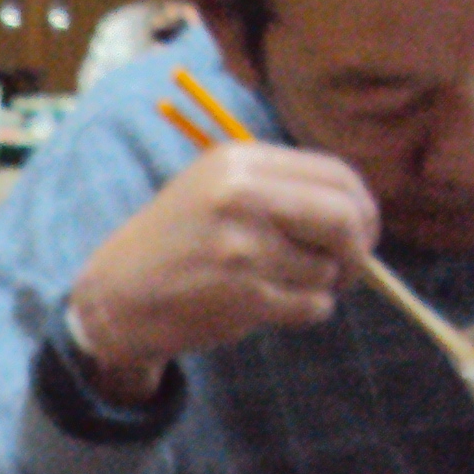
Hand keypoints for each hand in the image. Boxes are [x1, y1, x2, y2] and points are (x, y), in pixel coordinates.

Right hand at [69, 145, 380, 402]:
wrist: (112, 299)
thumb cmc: (175, 248)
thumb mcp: (216, 191)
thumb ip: (281, 190)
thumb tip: (359, 213)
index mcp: (239, 161)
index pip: (337, 174)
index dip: (362, 208)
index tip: (359, 233)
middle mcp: (240, 196)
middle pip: (345, 217)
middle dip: (358, 250)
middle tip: (346, 270)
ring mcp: (240, 246)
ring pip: (327, 268)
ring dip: (318, 287)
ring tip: (275, 288)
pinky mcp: (241, 293)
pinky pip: (310, 305)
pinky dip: (304, 313)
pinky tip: (268, 309)